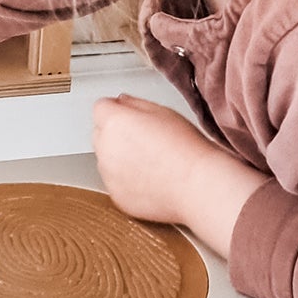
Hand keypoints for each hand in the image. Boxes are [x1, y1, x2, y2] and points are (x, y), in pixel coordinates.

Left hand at [91, 93, 267, 259]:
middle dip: (116, 133)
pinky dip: (126, 181)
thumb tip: (121, 102)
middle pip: (100, 133)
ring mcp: (108, 175)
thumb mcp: (163, 111)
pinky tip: (150, 178)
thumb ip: (134, 103)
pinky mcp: (116, 196)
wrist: (197, 185)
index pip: (100, 107)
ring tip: (151, 161)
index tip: (130, 115)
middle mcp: (105, 148)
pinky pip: (115, 183)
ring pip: (106, 159)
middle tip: (145, 139)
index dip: (117, 109)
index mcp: (114, 122)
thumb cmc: (186, 149)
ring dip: (120, 157)